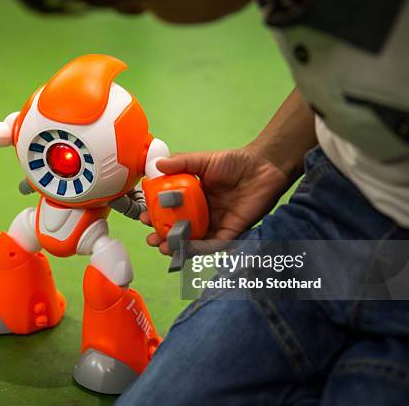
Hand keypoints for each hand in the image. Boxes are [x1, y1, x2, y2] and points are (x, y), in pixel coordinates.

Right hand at [140, 145, 291, 253]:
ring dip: (178, 247)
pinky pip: (216, 244)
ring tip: (164, 248)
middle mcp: (203, 213)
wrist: (264, 167)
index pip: (170, 210)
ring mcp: (216, 224)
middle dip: (163, 237)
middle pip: (179, 230)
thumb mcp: (204, 159)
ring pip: (194, 241)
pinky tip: (189, 249)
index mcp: (193, 197)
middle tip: (151, 239)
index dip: (156, 216)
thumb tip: (156, 165)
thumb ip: (181, 162)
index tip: (144, 218)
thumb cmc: (235, 161)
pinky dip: (202, 249)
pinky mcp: (232, 231)